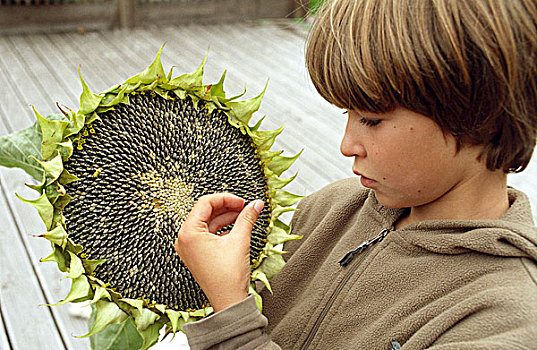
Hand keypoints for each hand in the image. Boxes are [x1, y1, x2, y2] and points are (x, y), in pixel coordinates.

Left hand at [174, 193, 263, 311]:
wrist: (228, 302)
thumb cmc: (228, 276)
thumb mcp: (239, 240)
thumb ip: (247, 218)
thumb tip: (256, 204)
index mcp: (188, 233)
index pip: (205, 203)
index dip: (226, 198)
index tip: (242, 201)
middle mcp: (184, 239)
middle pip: (205, 212)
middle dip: (226, 207)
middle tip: (244, 206)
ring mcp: (189, 248)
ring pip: (208, 223)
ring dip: (226, 217)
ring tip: (244, 216)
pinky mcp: (196, 254)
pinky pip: (208, 234)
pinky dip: (222, 229)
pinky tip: (237, 227)